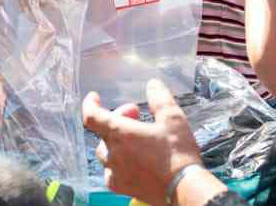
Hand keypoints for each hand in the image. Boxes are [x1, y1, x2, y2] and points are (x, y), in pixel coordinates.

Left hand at [84, 80, 205, 205]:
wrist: (185, 190)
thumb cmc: (177, 153)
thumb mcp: (173, 118)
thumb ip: (159, 98)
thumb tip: (152, 84)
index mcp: (119, 134)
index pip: (91, 116)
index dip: (90, 104)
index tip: (95, 97)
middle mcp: (113, 154)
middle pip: (103, 131)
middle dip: (117, 118)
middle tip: (136, 115)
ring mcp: (116, 173)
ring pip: (106, 152)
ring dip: (116, 141)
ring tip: (136, 138)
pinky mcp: (123, 188)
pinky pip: (112, 172)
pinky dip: (118, 162)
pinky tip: (134, 160)